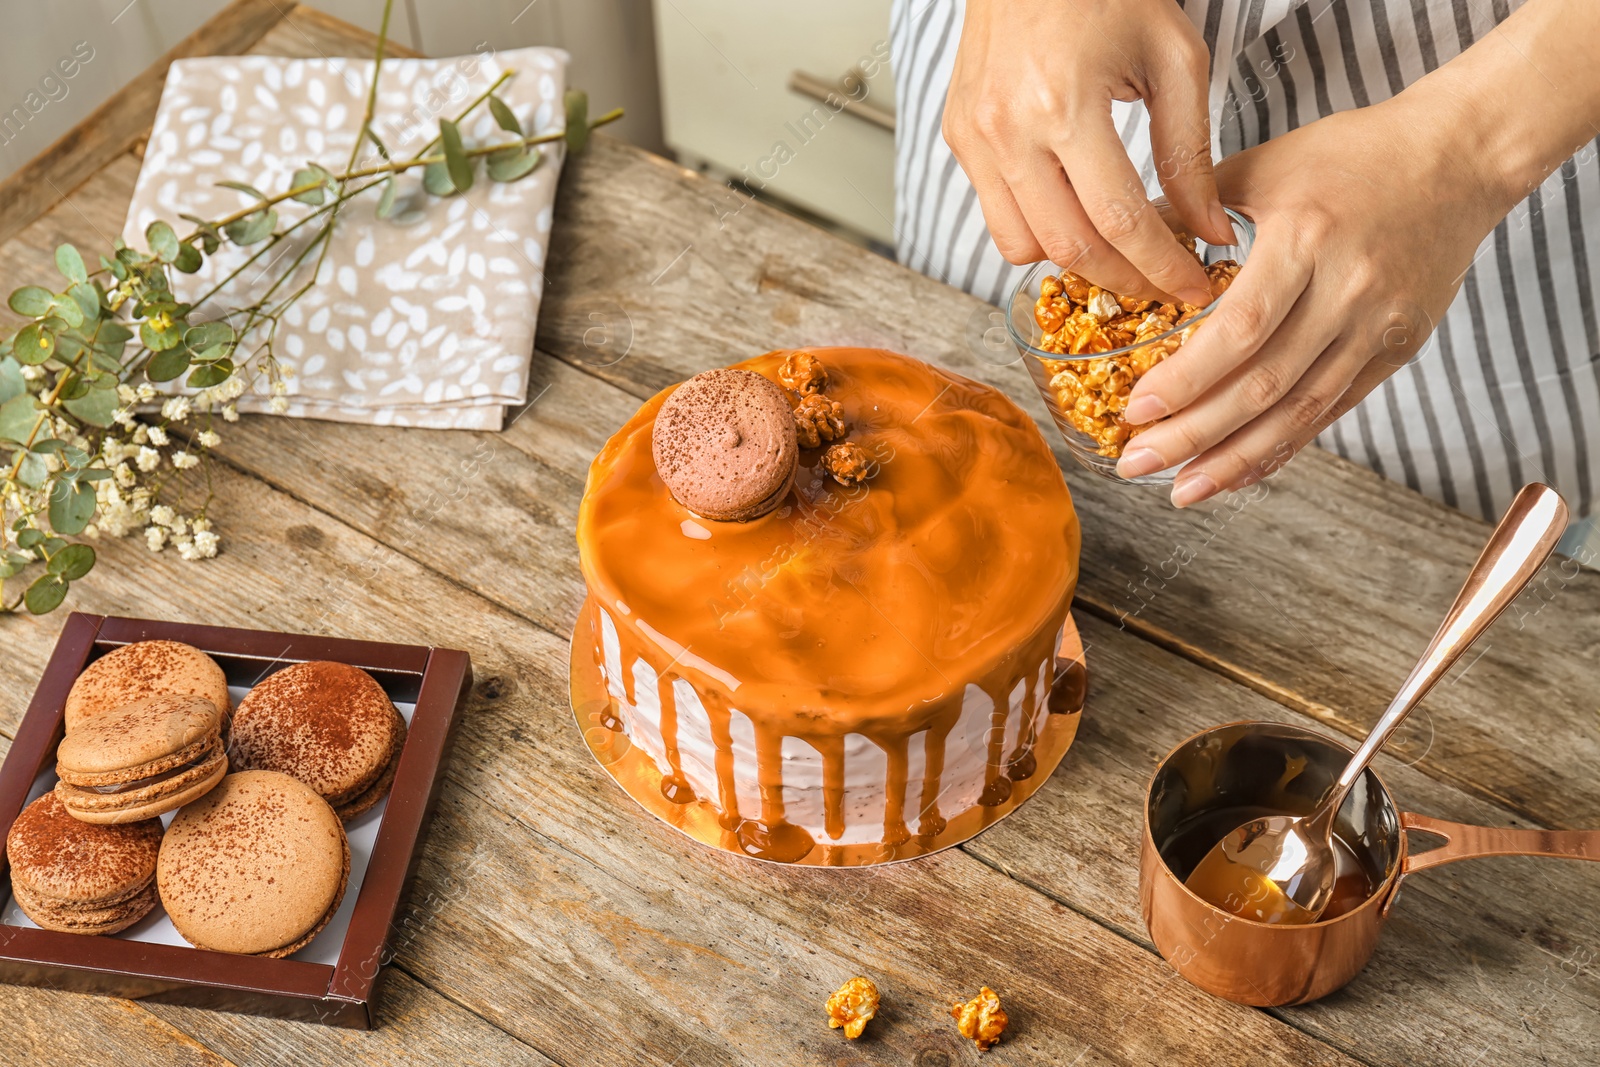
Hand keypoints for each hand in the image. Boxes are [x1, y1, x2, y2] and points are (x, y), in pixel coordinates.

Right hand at [942, 0, 1232, 303]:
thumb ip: (1190, 152)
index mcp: (1063, 103)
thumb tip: (1207, 229)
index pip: (1117, 219)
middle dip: (1124, 280)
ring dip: (1075, 261)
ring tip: (1120, 252)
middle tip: (1163, 286)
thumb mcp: (1174, 59)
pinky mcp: (959, 137)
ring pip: (1022, 246)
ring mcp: (974, 137)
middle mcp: (1007, 128)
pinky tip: (1078, 215)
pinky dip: (1039, 231)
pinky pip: (998, 215)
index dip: (1161, 267)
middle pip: (1069, 246)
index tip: (1193, 289)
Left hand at [1113, 99, 1504, 503]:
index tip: (1137, 411)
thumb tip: (1122, 247)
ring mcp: (1377, 326)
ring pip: (1300, 411)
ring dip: (1236, 459)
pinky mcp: (1397, 349)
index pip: (1240, 330)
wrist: (1460, 156)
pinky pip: (1331, 410)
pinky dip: (1282, 445)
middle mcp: (1347, 291)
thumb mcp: (1264, 165)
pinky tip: (1238, 470)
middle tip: (1136, 464)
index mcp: (1306, 239)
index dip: (1187, 380)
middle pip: (1264, 385)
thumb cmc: (1353, 153)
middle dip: (1194, 435)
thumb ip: (1189, 207)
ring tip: (1181, 489)